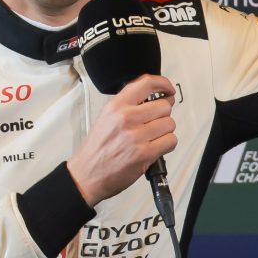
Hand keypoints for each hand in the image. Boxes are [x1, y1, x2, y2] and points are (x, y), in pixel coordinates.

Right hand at [67, 73, 176, 204]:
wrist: (86, 174)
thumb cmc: (97, 149)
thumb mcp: (106, 117)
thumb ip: (127, 105)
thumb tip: (152, 98)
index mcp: (116, 106)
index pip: (146, 83)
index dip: (163, 84)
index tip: (168, 89)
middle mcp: (126, 118)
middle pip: (164, 106)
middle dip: (164, 114)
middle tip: (157, 121)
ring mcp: (136, 136)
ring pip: (170, 124)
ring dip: (165, 131)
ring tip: (152, 137)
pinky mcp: (145, 153)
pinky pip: (171, 141)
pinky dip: (167, 144)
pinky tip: (156, 147)